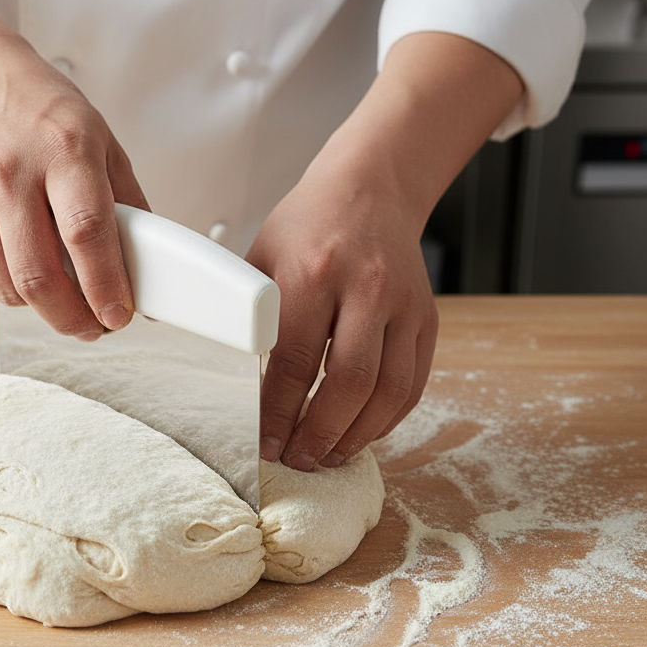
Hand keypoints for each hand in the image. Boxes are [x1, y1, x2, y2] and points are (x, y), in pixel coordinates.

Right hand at [0, 34, 148, 339]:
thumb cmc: (42, 113)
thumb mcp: (101, 142)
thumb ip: (126, 205)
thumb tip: (147, 268)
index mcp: (63, 151)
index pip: (85, 233)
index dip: (104, 285)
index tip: (119, 316)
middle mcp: (10, 174)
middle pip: (39, 277)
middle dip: (72, 319)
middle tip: (94, 328)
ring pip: (8, 288)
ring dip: (43, 308)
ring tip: (64, 297)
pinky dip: (11, 287)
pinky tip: (26, 266)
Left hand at [248, 163, 437, 471]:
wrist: (371, 187)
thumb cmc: (308, 226)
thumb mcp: (263, 257)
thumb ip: (248, 315)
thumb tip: (220, 379)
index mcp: (313, 273)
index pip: (293, 362)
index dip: (279, 413)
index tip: (267, 443)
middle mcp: (366, 288)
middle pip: (348, 384)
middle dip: (321, 434)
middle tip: (299, 459)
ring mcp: (404, 304)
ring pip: (389, 392)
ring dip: (358, 436)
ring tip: (329, 456)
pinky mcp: (427, 318)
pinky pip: (413, 384)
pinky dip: (387, 418)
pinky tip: (360, 432)